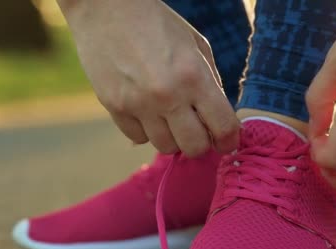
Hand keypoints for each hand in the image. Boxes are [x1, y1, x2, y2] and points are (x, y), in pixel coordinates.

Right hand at [58, 0, 238, 156]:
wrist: (106, 9)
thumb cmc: (157, 23)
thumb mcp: (195, 44)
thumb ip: (211, 82)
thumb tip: (218, 119)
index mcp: (194, 76)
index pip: (222, 127)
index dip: (229, 140)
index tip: (227, 141)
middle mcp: (167, 95)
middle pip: (195, 147)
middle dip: (201, 143)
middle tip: (197, 132)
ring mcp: (138, 104)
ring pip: (166, 147)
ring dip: (173, 138)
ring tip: (170, 118)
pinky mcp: (114, 107)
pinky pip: (138, 138)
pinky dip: (146, 131)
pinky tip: (146, 112)